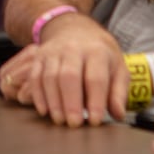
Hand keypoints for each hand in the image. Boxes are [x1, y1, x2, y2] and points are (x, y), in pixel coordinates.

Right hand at [0, 16, 124, 126]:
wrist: (76, 30)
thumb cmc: (100, 55)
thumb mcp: (117, 68)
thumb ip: (118, 92)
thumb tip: (118, 114)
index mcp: (96, 51)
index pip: (96, 78)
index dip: (95, 101)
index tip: (95, 121)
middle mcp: (73, 49)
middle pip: (69, 76)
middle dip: (71, 102)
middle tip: (74, 124)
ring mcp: (53, 52)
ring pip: (50, 77)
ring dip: (54, 101)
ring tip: (60, 120)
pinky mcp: (39, 57)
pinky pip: (35, 77)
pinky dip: (38, 95)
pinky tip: (44, 111)